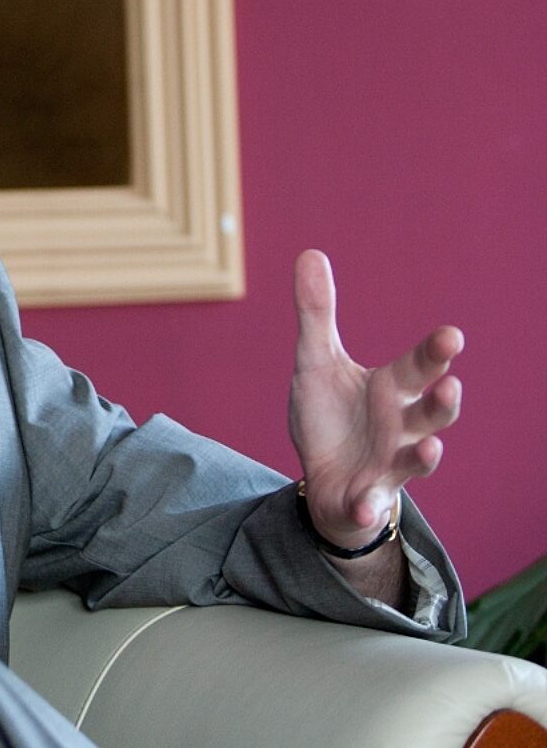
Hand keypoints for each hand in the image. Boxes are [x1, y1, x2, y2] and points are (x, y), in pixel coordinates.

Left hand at [288, 250, 462, 549]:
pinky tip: (364, 508)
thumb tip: (310, 252)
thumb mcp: (316, 361)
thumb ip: (318, 313)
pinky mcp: (369, 496)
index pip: (420, 366)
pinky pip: (372, 503)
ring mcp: (389, 463)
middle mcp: (401, 425)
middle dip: (442, 402)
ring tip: (430, 446)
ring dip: (425, 455)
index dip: (435, 353)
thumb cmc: (330, 415)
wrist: (323, 476)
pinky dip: (369, 506)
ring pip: (417, 460)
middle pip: (431, 413)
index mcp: (392, 388)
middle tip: (449, 386)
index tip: (451, 336)